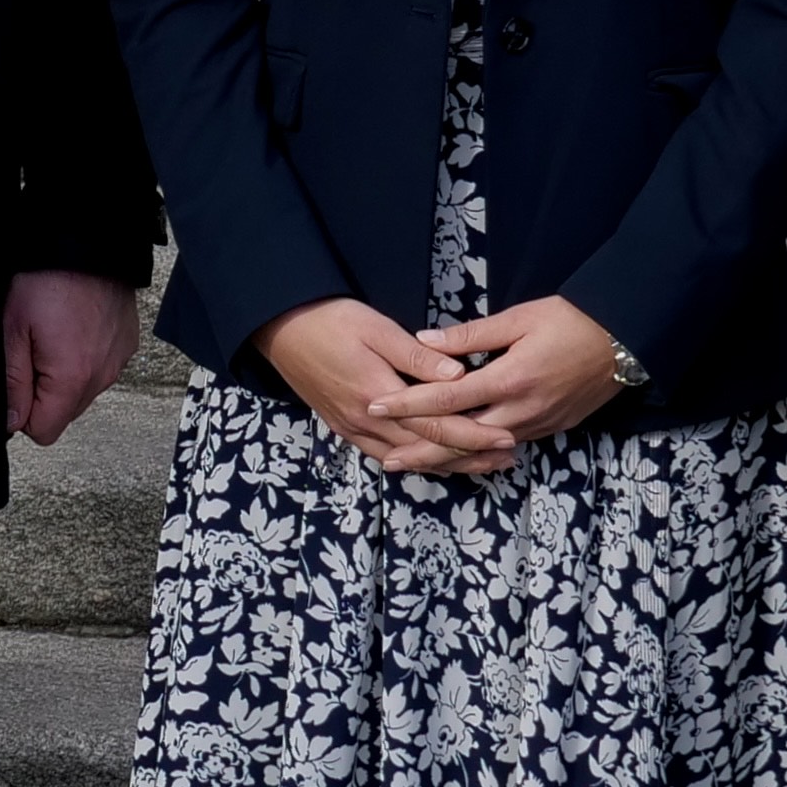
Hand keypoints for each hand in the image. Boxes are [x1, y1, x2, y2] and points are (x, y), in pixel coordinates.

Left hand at [3, 270, 140, 444]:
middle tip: (32, 350)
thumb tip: (12, 422)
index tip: (18, 379)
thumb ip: (13, 382)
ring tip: (53, 335)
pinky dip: (85, 358)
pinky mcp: (127, 345)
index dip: (23, 413)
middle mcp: (102, 376)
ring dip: (65, 376)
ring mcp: (118, 361)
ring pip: (83, 392)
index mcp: (72, 378)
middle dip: (43, 394)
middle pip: (64, 413)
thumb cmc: (46, 279)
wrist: (88, 240)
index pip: (44, 431)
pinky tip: (73, 328)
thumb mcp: (14, 330)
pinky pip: (100, 369)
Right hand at [256, 297, 486, 474]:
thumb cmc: (330, 321)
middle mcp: (366, 421)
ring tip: (480, 465)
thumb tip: (458, 375)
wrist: (280, 329)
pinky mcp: (343, 428)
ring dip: (445, 464)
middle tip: (506, 460)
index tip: (507, 438)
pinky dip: (413, 462)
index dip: (474, 435)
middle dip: (469, 456)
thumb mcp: (376, 329)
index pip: (436, 425)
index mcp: (378, 395)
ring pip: (407, 458)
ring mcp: (352, 428)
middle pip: (426, 449)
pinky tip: (432, 462)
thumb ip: (417, 356)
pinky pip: (384, 455)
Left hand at [367, 294, 627, 461]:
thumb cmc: (573, 320)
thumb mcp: (520, 317)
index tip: (376, 406)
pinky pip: (506, 446)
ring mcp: (538, 424)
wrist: (626, 341)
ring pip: (483, 449)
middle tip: (386, 461)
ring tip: (415, 463)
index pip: (446, 399)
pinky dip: (479, 453)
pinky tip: (462, 456)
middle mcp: (521, 410)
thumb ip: (471, 335)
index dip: (408, 405)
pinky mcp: (551, 428)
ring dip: (448, 458)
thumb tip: (425, 340)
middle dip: (422, 451)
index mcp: (510, 379)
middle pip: (461, 439)